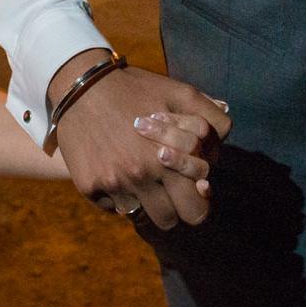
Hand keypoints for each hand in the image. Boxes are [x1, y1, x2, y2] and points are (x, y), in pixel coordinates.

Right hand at [50, 54, 231, 229]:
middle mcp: (139, 176)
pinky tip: (115, 167)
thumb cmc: (135, 89)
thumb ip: (209, 118)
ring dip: (144, 201)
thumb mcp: (178, 93)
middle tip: (168, 190)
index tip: (192, 187)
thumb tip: (224, 139)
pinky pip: (112, 206)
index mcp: (166, 159)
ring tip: (142, 177)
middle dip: (174, 209)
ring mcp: (112, 184)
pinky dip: (117, 193)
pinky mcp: (89, 186)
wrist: (81, 85)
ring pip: (140, 216)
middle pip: (169, 221)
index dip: (197, 200)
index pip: (196, 209)